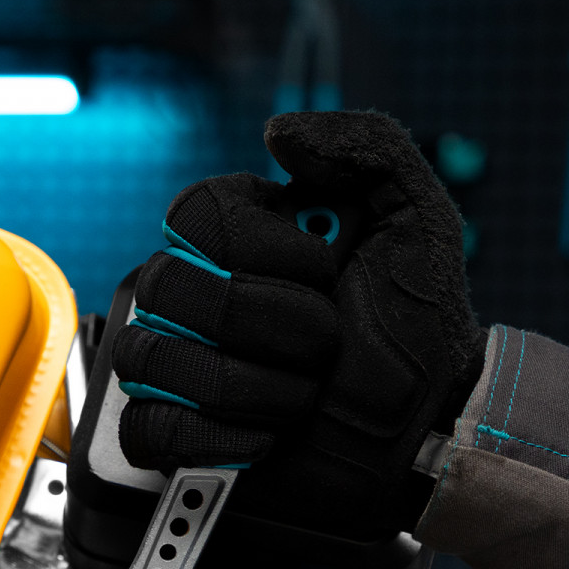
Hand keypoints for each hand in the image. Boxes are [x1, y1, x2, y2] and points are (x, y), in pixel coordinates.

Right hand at [112, 110, 486, 539]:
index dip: (266, 251)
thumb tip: (277, 132)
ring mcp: (176, 364)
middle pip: (166, 289)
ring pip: (150, 360)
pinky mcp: (172, 433)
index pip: (193, 216)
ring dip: (253, 386)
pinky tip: (265, 434)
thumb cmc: (415, 327)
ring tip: (302, 395)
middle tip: (325, 344)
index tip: (329, 274)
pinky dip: (214, 435)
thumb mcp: (415, 220)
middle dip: (270, 324)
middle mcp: (195, 294)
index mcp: (238, 236)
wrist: (421, 427)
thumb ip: (366, 147)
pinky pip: (147, 429)